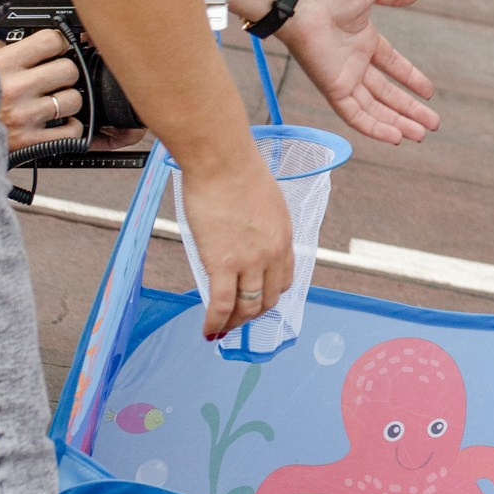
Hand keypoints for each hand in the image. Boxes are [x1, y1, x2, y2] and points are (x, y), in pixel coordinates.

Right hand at [0, 29, 85, 149]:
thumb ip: (0, 51)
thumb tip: (20, 42)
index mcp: (1, 65)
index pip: (50, 41)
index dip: (57, 43)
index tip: (56, 49)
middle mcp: (14, 89)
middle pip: (69, 70)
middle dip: (63, 74)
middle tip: (53, 79)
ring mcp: (24, 116)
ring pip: (73, 100)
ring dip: (66, 101)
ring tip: (51, 101)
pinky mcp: (30, 141)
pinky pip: (72, 130)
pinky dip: (70, 128)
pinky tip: (58, 122)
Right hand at [177, 144, 295, 340]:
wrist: (223, 163)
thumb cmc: (238, 173)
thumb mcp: (264, 202)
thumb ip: (259, 224)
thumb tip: (243, 235)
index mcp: (284, 236)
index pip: (285, 277)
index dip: (272, 294)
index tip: (258, 299)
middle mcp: (273, 253)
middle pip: (270, 297)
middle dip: (255, 313)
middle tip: (238, 320)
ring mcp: (250, 261)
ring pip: (248, 306)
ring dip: (235, 322)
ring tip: (222, 330)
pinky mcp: (223, 263)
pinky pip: (221, 304)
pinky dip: (215, 322)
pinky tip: (208, 330)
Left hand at [277, 0, 439, 143]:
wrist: (301, 2)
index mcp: (364, 42)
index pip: (393, 67)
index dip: (411, 79)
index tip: (429, 92)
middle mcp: (354, 64)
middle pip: (387, 95)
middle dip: (410, 110)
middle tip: (432, 124)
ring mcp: (344, 78)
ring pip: (374, 110)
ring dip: (398, 123)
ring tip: (421, 135)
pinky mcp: (333, 88)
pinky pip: (355, 115)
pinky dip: (374, 128)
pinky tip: (396, 137)